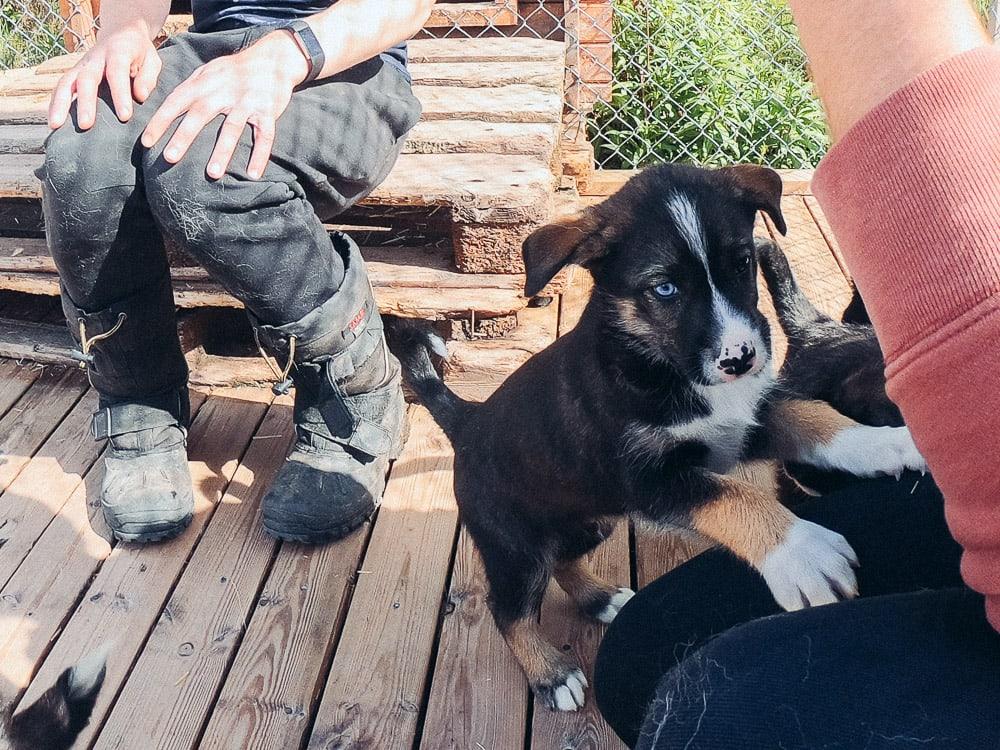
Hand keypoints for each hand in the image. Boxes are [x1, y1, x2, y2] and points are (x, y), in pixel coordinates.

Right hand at [49, 21, 160, 129]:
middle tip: (85, 125)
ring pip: (66, 82)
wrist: (121, 32)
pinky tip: (53, 123)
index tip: (125, 116)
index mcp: (118, 51)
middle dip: (85, 102)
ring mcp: (81, 65)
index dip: (120, 94)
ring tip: (56, 126)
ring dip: (60, 104)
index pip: (117, 72)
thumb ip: (148, 77)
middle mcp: (95, 58)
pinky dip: (55, 103)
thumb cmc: (140, 52)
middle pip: (86, 79)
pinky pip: (61, 87)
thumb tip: (140, 96)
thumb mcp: (152, 60)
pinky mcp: (74, 73)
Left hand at [140, 31, 308, 179]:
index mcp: (205, 83)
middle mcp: (223, 91)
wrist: (273, 59)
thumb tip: (169, 105)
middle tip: (169, 158)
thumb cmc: (235, 70)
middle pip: (201, 114)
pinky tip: (253, 175)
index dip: (160, 121)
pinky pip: (265, 136)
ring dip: (222, 151)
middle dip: (184, 136)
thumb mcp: (209, 71)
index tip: (146, 142)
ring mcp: (247, 102)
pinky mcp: (268, 111)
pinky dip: (260, 155)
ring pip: (233, 128)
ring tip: (212, 174)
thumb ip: (191, 86)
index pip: (177, 101)